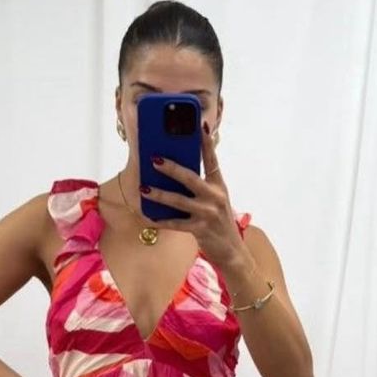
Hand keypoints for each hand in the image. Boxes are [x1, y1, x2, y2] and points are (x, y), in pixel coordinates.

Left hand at [139, 123, 244, 271]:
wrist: (232, 252)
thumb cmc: (219, 223)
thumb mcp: (216, 201)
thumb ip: (201, 187)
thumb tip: (175, 174)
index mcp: (219, 186)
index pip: (212, 160)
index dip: (205, 142)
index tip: (199, 125)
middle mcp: (215, 197)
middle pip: (190, 177)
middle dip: (171, 167)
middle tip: (154, 159)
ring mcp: (208, 213)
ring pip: (179, 201)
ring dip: (159, 194)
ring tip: (144, 188)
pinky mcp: (200, 230)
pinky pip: (176, 223)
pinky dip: (161, 220)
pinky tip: (149, 216)